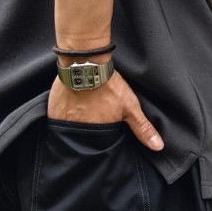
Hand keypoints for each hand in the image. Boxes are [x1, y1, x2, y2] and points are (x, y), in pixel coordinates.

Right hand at [47, 69, 163, 150]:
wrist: (85, 63)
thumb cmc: (108, 85)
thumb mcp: (130, 106)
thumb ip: (142, 128)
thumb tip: (158, 147)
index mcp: (96, 133)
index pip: (97, 145)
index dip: (100, 137)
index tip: (101, 127)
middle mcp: (77, 131)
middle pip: (83, 137)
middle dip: (87, 131)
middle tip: (91, 116)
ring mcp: (63, 122)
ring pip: (69, 129)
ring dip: (74, 124)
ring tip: (81, 112)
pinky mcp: (53, 111)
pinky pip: (56, 120)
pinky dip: (61, 117)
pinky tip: (68, 108)